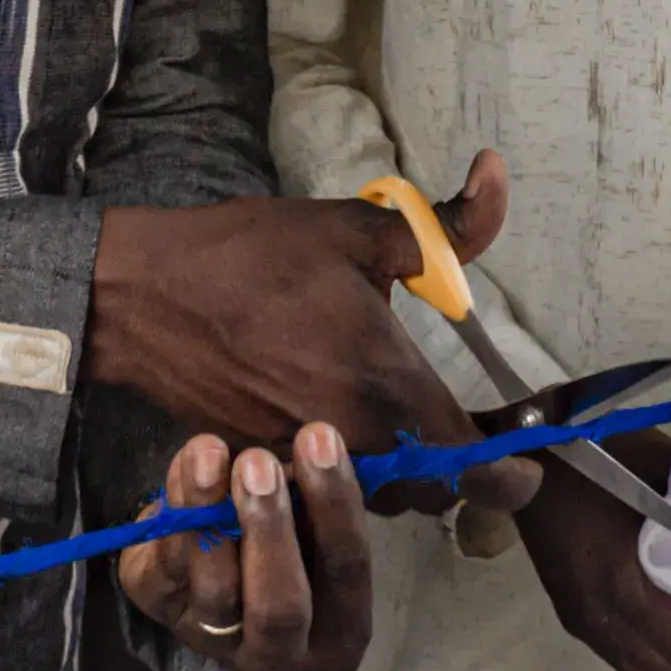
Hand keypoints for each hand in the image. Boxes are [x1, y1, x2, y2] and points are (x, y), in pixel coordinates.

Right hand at [91, 154, 509, 513]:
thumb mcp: (358, 228)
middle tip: (458, 430)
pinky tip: (336, 424)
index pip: (474, 470)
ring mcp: (303, 462)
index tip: (525, 465)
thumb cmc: (252, 257)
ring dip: (397, 473)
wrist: (145, 295)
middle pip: (429, 493)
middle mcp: (351, 441)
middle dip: (453, 472)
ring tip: (397, 422)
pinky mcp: (263, 465)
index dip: (510, 477)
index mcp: (387, 387)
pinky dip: (339, 473)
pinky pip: (321, 490)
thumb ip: (445, 224)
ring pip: (377, 497)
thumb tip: (496, 173)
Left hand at [112, 426, 381, 670]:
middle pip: (279, 607)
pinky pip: (165, 569)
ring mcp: (213, 642)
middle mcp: (277, 655)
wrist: (218, 569)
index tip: (319, 438)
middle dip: (269, 529)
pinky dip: (176, 512)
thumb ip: (315, 499)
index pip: (346, 570)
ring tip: (210, 453)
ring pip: (214, 591)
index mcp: (337, 633)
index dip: (335, 505)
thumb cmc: (288, 537)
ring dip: (211, 515)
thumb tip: (311, 445)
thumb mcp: (315, 524)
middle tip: (257, 463)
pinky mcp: (160, 613)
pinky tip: (186, 467)